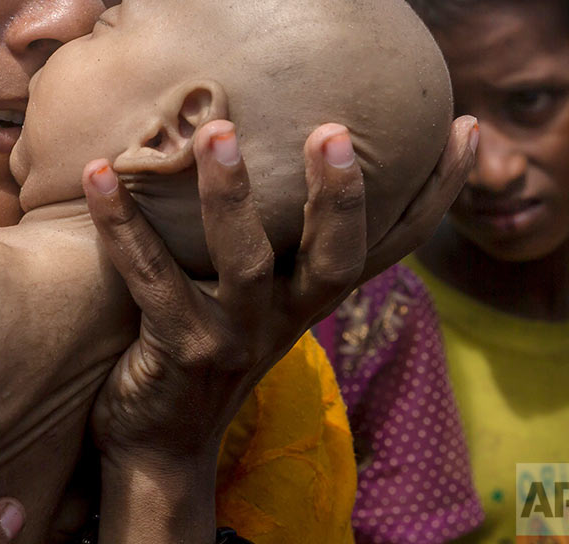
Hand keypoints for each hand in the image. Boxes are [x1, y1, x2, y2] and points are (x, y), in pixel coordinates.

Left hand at [86, 115, 475, 466]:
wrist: (156, 442)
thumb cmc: (198, 339)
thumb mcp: (249, 292)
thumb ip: (265, 231)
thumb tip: (252, 127)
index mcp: (309, 295)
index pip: (388, 244)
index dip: (437, 193)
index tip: (470, 126)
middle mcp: (285, 316)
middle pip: (333, 257)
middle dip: (340, 195)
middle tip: (335, 130)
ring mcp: (233, 336)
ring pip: (244, 264)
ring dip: (229, 194)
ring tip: (216, 131)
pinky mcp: (178, 350)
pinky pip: (149, 278)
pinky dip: (121, 224)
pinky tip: (98, 173)